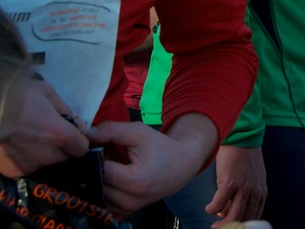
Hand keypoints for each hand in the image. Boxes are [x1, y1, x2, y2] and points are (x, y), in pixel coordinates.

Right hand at [0, 80, 88, 176]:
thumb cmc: (17, 97)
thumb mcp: (47, 93)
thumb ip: (64, 109)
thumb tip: (72, 120)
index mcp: (60, 136)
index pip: (82, 148)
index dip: (77, 140)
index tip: (70, 133)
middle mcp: (47, 155)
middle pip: (63, 156)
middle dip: (59, 146)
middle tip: (45, 132)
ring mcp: (28, 165)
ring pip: (44, 162)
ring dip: (41, 153)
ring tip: (27, 137)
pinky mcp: (12, 171)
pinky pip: (26, 166)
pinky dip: (24, 159)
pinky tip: (15, 144)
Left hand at [89, 114, 217, 215]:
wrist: (181, 166)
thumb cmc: (161, 147)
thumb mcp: (139, 133)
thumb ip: (111, 131)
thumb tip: (85, 134)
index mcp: (136, 181)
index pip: (100, 170)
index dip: (93, 156)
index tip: (93, 145)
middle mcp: (130, 200)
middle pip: (96, 182)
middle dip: (94, 167)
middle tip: (102, 152)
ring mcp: (127, 209)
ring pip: (96, 192)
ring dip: (98, 177)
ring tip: (110, 163)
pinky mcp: (124, 211)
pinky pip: (102, 199)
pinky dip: (103, 186)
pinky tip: (112, 174)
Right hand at [207, 146, 266, 227]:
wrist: (241, 138)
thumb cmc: (243, 158)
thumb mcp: (250, 178)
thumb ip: (243, 194)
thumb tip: (225, 211)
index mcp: (261, 192)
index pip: (254, 217)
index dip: (243, 225)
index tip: (232, 227)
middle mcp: (254, 192)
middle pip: (244, 218)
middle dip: (231, 226)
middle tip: (219, 228)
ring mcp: (243, 188)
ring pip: (233, 216)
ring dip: (221, 223)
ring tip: (214, 225)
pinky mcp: (230, 183)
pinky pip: (219, 204)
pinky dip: (212, 209)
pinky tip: (209, 208)